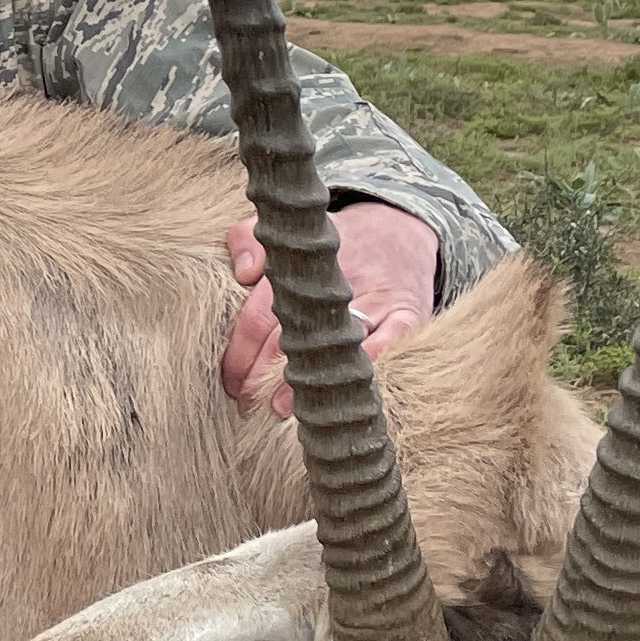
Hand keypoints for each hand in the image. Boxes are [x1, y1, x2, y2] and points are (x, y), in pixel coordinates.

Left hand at [223, 203, 440, 412]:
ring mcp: (376, 300)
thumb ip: (248, 237)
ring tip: (281, 410)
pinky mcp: (408, 315)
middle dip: (262, 376)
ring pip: (335, 349)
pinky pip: (388, 348)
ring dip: (308, 383)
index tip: (231, 381)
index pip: (261, 314)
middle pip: (292, 338)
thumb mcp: (289, 232)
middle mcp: (338, 283)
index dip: (241, 352)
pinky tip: (342, 396)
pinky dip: (364, 371)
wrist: (402, 230)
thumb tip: (243, 273)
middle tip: (247, 404)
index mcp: (302, 266)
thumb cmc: (334, 243)